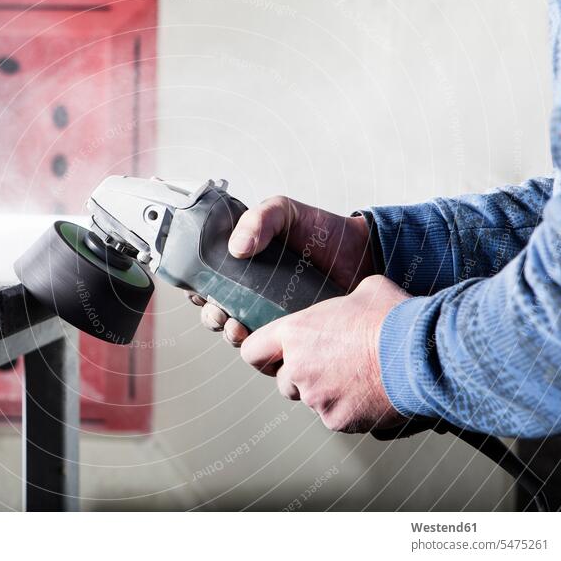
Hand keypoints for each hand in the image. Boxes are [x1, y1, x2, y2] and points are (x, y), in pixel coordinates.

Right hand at [188, 196, 374, 345]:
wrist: (364, 252)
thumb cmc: (323, 231)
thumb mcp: (284, 212)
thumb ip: (259, 219)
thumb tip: (236, 248)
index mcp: (243, 265)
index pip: (208, 281)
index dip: (196, 289)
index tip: (199, 292)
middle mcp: (252, 292)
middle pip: (217, 312)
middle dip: (212, 317)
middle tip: (220, 314)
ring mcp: (271, 314)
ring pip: (238, 333)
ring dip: (230, 334)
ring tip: (237, 328)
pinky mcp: (292, 332)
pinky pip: (269, 348)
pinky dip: (259, 348)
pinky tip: (261, 341)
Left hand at [240, 275, 409, 432]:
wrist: (424, 355)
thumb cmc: (396, 318)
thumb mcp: (366, 290)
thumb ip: (343, 303)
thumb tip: (352, 304)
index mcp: (296, 332)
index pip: (253, 351)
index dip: (262, 353)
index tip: (273, 355)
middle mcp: (298, 367)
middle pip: (283, 380)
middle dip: (300, 376)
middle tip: (331, 365)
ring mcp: (316, 397)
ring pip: (310, 400)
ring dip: (325, 392)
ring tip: (356, 377)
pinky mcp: (337, 420)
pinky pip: (334, 417)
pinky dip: (349, 410)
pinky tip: (371, 393)